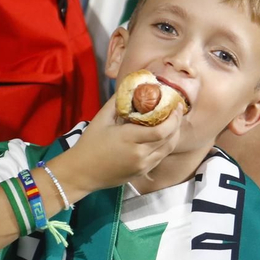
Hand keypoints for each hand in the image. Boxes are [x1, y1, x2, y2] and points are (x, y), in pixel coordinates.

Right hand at [58, 93, 185, 191]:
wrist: (82, 172)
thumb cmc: (90, 143)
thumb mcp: (101, 119)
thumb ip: (118, 101)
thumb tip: (133, 87)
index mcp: (129, 139)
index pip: (161, 130)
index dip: (173, 118)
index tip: (175, 105)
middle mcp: (139, 154)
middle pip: (169, 140)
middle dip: (177, 124)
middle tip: (177, 110)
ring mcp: (142, 166)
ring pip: (168, 150)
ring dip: (174, 135)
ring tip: (173, 122)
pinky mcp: (142, 172)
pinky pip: (160, 157)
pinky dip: (166, 146)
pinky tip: (164, 136)